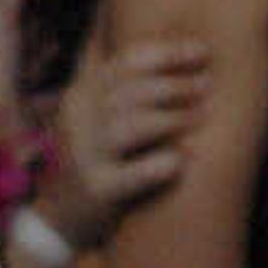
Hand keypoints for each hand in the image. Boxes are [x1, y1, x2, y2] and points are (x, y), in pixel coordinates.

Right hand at [41, 31, 206, 243]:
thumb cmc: (97, 158)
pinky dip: (164, 163)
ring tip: (202, 116)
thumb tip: (171, 52)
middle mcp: (77, 123)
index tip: (204, 53)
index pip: (124, 64)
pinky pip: (134, 174)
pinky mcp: (97, 190)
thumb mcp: (97, 115)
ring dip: (172, 118)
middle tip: (207, 86)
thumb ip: (123, 85)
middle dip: (174, 85)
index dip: (168, 54)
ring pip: (129, 127)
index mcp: (80, 96)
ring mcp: (84, 157)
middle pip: (128, 92)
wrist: (60, 216)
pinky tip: (185, 158)